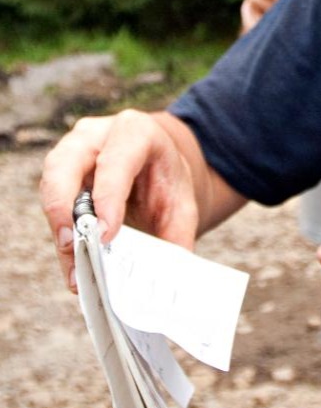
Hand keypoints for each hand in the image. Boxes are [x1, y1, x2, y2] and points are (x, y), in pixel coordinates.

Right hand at [39, 110, 199, 293]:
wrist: (157, 165)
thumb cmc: (167, 180)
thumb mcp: (182, 203)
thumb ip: (176, 235)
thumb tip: (168, 275)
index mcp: (136, 132)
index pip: (116, 161)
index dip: (107, 197)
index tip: (106, 233)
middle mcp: (97, 135)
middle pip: (66, 164)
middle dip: (65, 206)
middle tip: (73, 244)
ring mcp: (72, 150)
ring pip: (51, 183)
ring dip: (58, 225)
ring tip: (73, 260)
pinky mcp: (58, 172)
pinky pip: (52, 202)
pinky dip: (60, 233)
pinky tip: (72, 260)